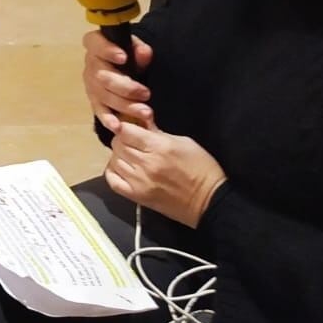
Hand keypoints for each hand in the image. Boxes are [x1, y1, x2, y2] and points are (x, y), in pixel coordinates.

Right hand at [82, 30, 154, 130]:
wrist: (124, 70)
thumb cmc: (129, 56)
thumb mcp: (136, 49)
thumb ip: (140, 50)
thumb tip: (143, 53)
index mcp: (95, 44)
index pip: (94, 44)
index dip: (107, 50)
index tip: (123, 58)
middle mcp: (90, 64)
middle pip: (101, 76)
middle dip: (125, 87)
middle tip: (146, 94)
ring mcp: (90, 84)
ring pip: (104, 96)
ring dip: (125, 105)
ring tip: (146, 112)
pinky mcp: (95, 101)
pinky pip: (99, 111)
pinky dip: (108, 119)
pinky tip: (117, 126)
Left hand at [105, 120, 226, 227]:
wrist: (210, 202)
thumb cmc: (202, 169)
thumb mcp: (184, 143)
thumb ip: (159, 132)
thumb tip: (142, 121)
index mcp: (159, 147)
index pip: (125, 130)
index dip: (125, 127)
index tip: (130, 128)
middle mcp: (146, 164)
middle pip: (118, 144)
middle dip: (123, 140)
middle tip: (133, 143)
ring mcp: (139, 182)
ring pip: (114, 161)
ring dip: (119, 156)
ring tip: (130, 157)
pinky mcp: (137, 197)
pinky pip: (113, 181)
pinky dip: (113, 173)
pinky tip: (122, 169)